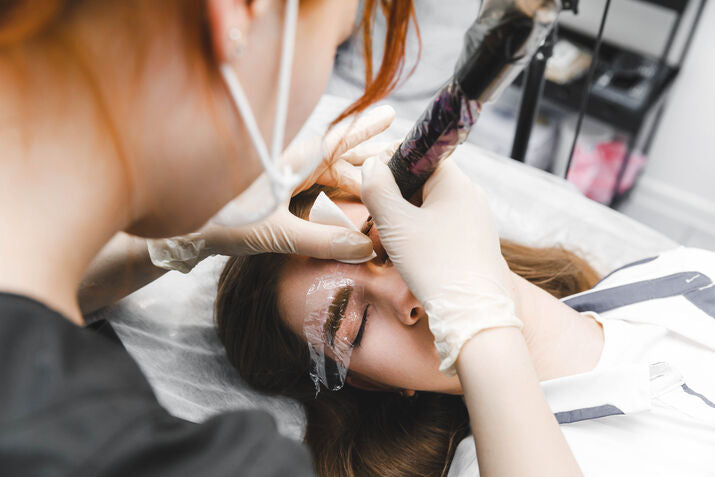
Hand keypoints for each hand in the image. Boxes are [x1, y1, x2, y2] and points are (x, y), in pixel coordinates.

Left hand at [202, 105, 396, 258]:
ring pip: (326, 173)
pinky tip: (348, 198)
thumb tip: (365, 247)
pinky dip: (336, 192)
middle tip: (401, 154)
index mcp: (289, 161)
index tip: (391, 114)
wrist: (182, 233)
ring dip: (355, 176)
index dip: (364, 130)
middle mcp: (288, 164)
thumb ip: (321, 240)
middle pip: (337, 158)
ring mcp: (281, 179)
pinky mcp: (276, 196)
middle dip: (369, 157)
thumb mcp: (275, 233)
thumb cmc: (222, 223)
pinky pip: (314, 189)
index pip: (335, 142)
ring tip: (384, 177)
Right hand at [360, 157, 521, 374]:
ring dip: (406, 221)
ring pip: (430, 208)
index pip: (420, 155)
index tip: (372, 185)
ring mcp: (476, 221)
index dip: (392, 164)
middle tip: (379, 222)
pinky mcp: (475, 243)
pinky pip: (441, 228)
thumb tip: (371, 165)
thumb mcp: (395, 224)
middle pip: (423, 183)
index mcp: (456, 182)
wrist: (472, 314)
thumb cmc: (434, 265)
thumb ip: (377, 188)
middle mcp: (471, 196)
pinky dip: (421, 237)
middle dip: (396, 200)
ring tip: (392, 245)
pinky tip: (410, 258)